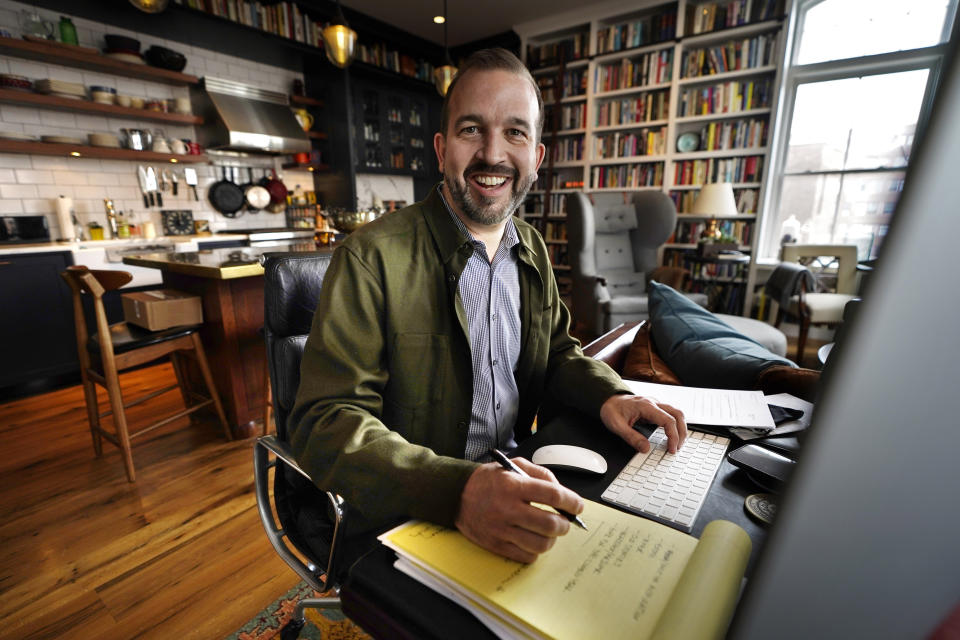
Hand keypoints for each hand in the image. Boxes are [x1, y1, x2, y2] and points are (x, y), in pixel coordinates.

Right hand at [455, 458, 583, 562]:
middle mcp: (507, 508)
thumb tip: (562, 492)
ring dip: (552, 539)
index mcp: (513, 485)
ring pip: (541, 543)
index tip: (578, 506)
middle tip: (564, 521)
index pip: (552, 495)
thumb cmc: (488, 481)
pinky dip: (536, 550)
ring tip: (549, 531)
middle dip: (564, 524)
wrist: (456, 496)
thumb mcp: (512, 466)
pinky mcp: (496, 545)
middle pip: (550, 524)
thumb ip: (540, 474)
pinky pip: (526, 555)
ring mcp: (501, 529)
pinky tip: (533, 539)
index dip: (571, 502)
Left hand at [600, 393, 686, 453]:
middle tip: (678, 447)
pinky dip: (675, 425)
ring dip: (681, 428)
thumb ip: (631, 437)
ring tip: (678, 443)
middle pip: (678, 414)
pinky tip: (673, 434)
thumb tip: (646, 449)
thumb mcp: (617, 426)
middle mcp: (654, 403)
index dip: (673, 436)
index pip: (668, 420)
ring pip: (677, 413)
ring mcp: (655, 404)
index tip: (671, 449)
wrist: (608, 399)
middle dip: (682, 432)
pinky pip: (671, 414)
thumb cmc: (611, 409)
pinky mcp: (655, 408)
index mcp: (646, 406)